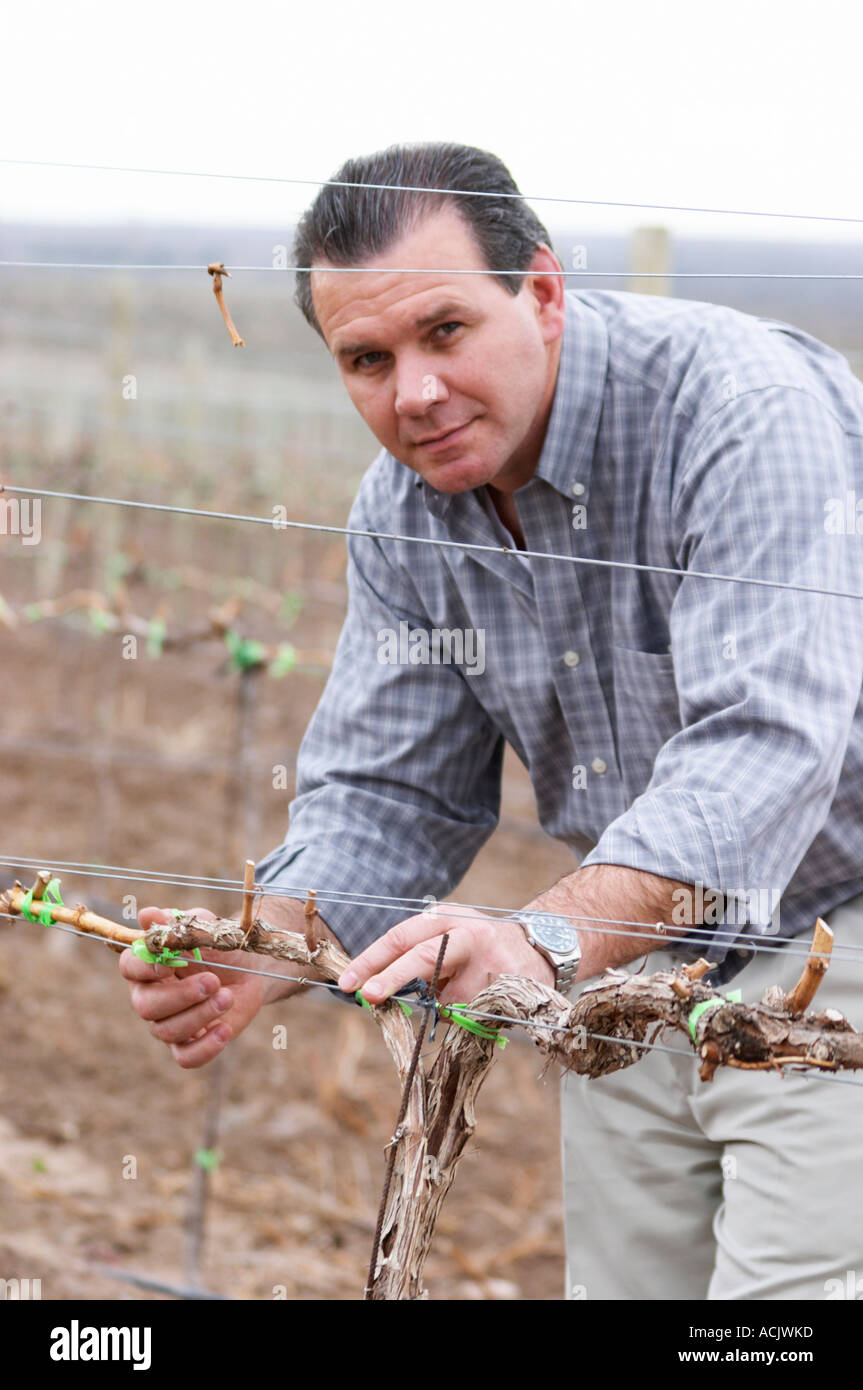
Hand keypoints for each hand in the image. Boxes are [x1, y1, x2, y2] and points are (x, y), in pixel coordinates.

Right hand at [119, 906, 266, 1068]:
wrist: (253, 968)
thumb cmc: (221, 945)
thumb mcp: (204, 927)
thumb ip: (177, 924)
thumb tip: (146, 915)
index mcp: (148, 966)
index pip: (130, 967)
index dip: (146, 967)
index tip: (171, 961)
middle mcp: (151, 997)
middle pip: (146, 1006)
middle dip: (180, 995)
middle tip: (213, 981)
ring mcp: (169, 1022)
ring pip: (167, 1031)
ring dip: (200, 1014)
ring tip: (228, 995)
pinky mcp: (190, 1043)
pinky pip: (186, 1058)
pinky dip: (205, 1047)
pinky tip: (224, 1028)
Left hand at [336, 904, 554, 1004]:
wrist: (538, 948)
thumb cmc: (477, 947)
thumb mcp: (447, 939)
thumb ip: (417, 959)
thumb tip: (374, 995)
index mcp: (444, 917)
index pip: (400, 937)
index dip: (371, 960)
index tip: (348, 982)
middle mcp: (466, 933)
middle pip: (423, 955)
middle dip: (392, 978)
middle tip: (369, 996)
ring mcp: (488, 961)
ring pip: (447, 998)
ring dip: (447, 1007)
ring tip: (472, 990)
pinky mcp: (506, 987)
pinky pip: (471, 1014)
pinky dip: (471, 1015)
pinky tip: (488, 996)